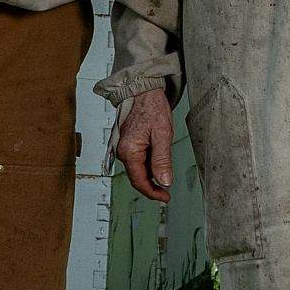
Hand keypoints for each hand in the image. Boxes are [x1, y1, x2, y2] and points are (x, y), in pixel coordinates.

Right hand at [113, 88, 175, 202]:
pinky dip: (148, 166)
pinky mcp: (127, 144)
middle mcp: (123, 152)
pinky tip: (158, 163)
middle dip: (152, 187)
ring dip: (151, 176)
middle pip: (137, 178)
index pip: (139, 181)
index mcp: (129, 151)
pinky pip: (137, 161)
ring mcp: (123, 148)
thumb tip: (164, 182)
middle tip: (167, 192)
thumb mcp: (162, 134)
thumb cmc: (152, 108)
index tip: (165, 198)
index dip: (152, 193)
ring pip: (138, 170)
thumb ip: (162, 160)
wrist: (144, 91)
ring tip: (166, 174)